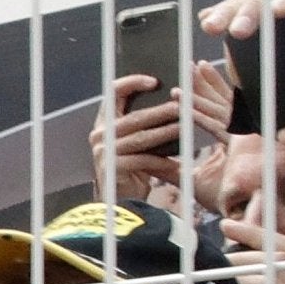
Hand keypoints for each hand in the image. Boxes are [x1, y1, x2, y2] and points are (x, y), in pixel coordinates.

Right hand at [90, 76, 192, 198]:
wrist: (119, 202)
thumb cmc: (132, 169)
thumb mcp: (135, 142)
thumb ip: (143, 124)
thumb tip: (173, 103)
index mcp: (104, 123)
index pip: (114, 92)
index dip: (133, 82)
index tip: (155, 81)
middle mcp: (100, 134)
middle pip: (134, 116)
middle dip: (160, 111)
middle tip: (181, 105)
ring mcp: (104, 151)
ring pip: (141, 137)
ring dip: (165, 131)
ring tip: (184, 127)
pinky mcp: (113, 167)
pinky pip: (142, 159)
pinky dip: (161, 160)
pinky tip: (177, 160)